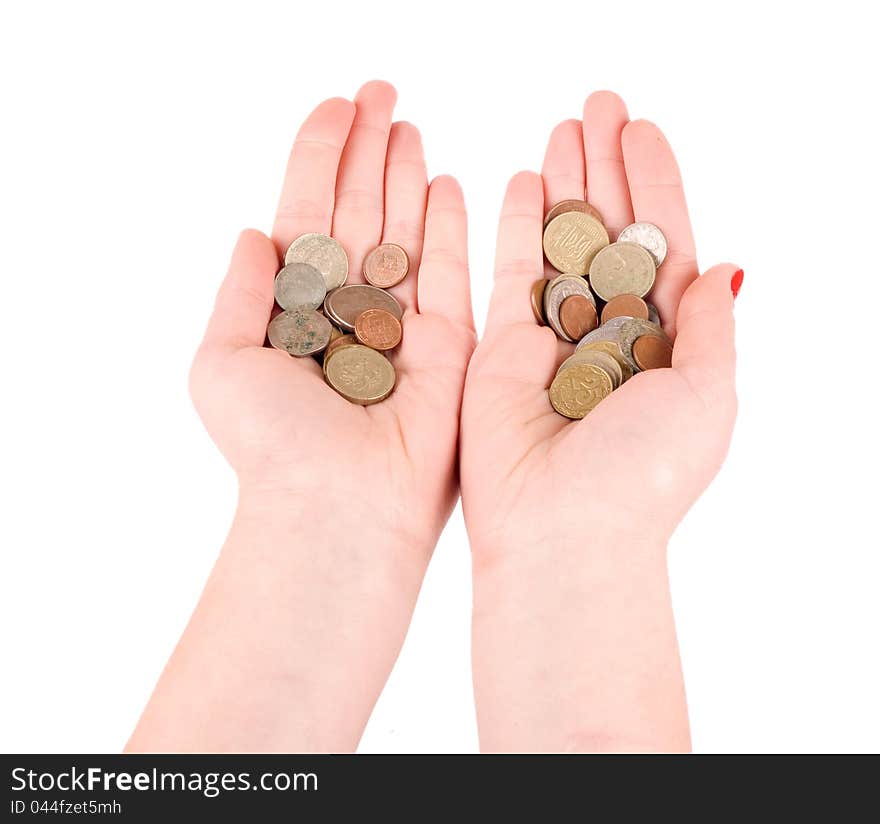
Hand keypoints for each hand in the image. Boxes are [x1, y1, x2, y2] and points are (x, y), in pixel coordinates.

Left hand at [128, 81, 473, 751]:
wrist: (338, 507)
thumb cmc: (272, 445)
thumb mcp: (223, 363)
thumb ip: (239, 293)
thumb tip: (254, 232)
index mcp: (294, 310)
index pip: (307, 215)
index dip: (319, 158)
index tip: (336, 108)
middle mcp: (348, 312)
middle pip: (358, 213)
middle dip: (367, 152)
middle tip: (382, 94)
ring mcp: (401, 327)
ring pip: (404, 233)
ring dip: (405, 176)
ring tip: (408, 125)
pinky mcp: (449, 349)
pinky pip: (452, 275)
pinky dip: (450, 228)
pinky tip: (445, 182)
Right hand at [461, 91, 738, 750]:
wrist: (563, 534)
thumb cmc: (642, 475)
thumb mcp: (709, 396)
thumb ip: (712, 325)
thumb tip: (726, 264)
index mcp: (665, 341)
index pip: (660, 244)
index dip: (653, 183)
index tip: (641, 129)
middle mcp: (609, 334)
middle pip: (608, 232)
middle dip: (605, 167)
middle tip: (598, 105)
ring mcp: (553, 340)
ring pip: (558, 244)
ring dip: (561, 184)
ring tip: (563, 127)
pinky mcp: (501, 352)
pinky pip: (507, 277)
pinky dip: (511, 229)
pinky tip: (517, 182)